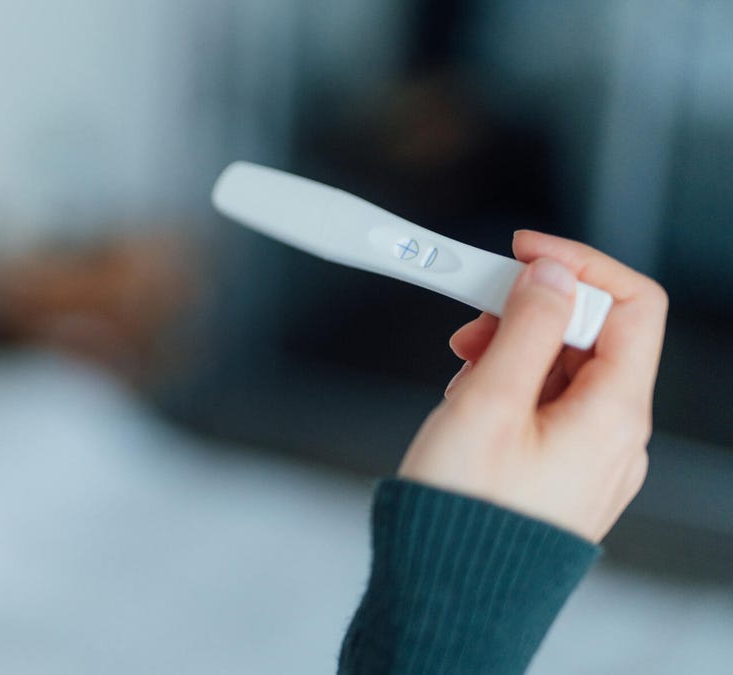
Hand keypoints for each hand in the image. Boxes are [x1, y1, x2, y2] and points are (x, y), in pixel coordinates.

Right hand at [398, 230, 668, 542]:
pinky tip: (471, 403)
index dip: (579, 265)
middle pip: (593, 336)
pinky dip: (511, 388)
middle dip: (531, 313)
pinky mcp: (560, 475)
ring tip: (462, 372)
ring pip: (566, 371)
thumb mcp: (489, 401)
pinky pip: (550, 408)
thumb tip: (551, 276)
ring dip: (513, 351)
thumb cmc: (466, 514)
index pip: (632, 305)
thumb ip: (526, 327)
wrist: (448, 593)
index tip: (525, 251)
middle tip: (472, 319)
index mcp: (613, 414)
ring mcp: (590, 459)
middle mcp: (615, 438)